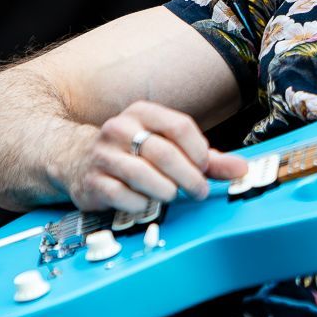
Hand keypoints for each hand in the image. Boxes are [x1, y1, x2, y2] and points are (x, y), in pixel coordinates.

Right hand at [59, 100, 248, 212]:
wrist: (75, 159)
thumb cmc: (132, 153)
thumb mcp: (167, 147)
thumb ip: (205, 158)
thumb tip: (241, 169)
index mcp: (142, 113)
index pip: (180, 126)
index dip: (198, 151)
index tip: (204, 168)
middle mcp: (120, 129)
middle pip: (164, 153)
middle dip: (189, 177)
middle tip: (199, 191)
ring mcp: (103, 155)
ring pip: (144, 175)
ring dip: (166, 191)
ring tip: (171, 194)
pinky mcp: (92, 182)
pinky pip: (124, 196)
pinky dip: (141, 204)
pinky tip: (144, 201)